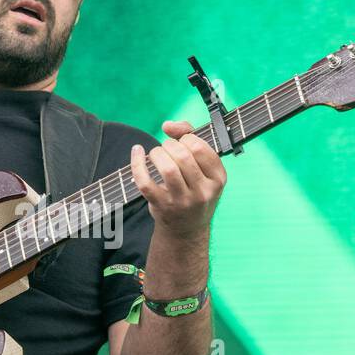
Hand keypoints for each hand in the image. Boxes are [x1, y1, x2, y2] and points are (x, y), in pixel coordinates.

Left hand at [130, 120, 226, 239]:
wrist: (186, 229)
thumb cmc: (194, 191)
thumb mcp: (204, 169)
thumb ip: (190, 138)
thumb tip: (168, 125)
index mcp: (218, 179)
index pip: (200, 148)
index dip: (186, 138)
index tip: (182, 142)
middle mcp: (203, 192)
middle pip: (182, 156)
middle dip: (169, 145)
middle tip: (167, 149)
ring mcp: (182, 201)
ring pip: (167, 168)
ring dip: (157, 153)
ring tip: (156, 154)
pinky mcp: (162, 206)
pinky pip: (145, 182)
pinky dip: (137, 163)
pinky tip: (137, 152)